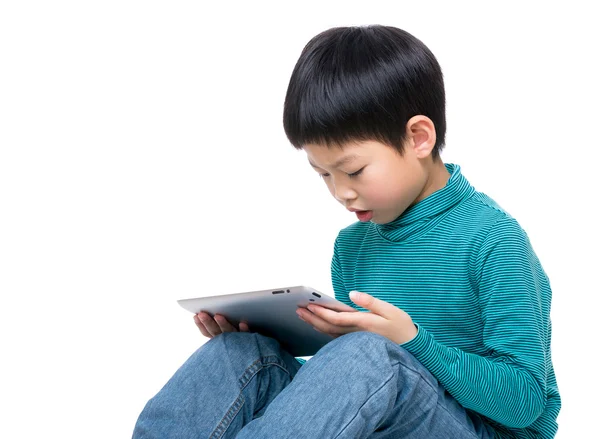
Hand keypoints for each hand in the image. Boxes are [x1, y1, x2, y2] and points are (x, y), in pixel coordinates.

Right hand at [194, 312, 249, 337]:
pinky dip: (244, 330)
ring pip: (230, 334)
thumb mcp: (230, 332)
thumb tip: (211, 312)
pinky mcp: (253, 342)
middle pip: (216, 332)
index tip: (195, 315)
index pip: (208, 332)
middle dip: (208, 323)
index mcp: (222, 340)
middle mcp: (229, 342)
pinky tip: (242, 324)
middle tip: (201, 314)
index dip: (201, 325)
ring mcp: (240, 342)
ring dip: (223, 324)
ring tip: (218, 316)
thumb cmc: (244, 340)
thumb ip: (222, 324)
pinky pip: (249, 338)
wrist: (261, 357)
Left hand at [296, 291, 416, 343]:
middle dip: (312, 318)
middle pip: (329, 327)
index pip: (337, 319)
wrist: (412, 347)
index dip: (322, 313)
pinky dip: (323, 331)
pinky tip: (316, 326)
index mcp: (364, 323)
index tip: (309, 306)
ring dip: (315, 325)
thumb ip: (371, 302)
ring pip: (330, 334)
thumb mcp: (390, 310)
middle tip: (297, 310)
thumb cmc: (401, 326)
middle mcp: (356, 334)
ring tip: (302, 316)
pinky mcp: (356, 343)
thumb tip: (352, 294)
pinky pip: (335, 338)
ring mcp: (355, 341)